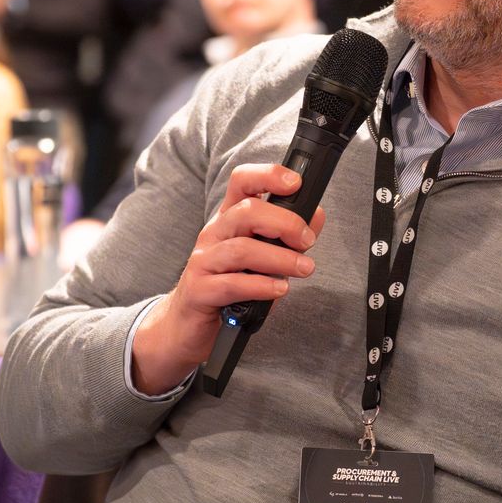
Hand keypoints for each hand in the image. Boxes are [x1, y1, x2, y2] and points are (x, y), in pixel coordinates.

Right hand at [131, 164, 325, 394]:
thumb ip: (286, 237)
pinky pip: (232, 284)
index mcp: (228, 220)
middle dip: (284, 222)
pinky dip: (262, 286)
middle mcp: (213, 234)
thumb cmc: (227, 287)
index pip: (241, 182)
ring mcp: (203, 262)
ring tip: (303, 268)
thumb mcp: (260, 257)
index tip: (295, 183)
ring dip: (280, 258)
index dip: (268, 175)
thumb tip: (315, 216)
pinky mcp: (199, 291)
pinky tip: (279, 290)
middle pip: (246, 211)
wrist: (186, 326)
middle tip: (307, 240)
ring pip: (242, 249)